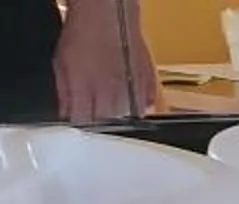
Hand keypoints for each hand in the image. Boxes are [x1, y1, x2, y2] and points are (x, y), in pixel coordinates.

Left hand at [55, 0, 158, 122]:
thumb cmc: (83, 33)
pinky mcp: (148, 83)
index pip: (83, 122)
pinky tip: (129, 94)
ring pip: (126, 114)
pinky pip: (146, 104)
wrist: (106, 15)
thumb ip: (64, 92)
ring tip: (110, 100)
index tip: (79, 119)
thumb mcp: (60, 62)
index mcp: (86, 91)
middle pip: (106, 121)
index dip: (80, 123)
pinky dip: (138, 104)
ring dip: (118, 112)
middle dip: (99, 118)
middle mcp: (110, 94)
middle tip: (94, 109)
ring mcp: (131, 89)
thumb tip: (66, 111)